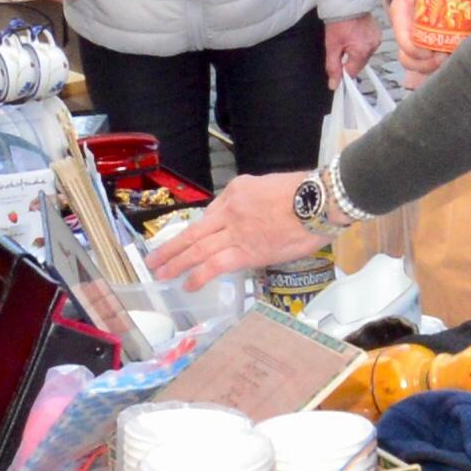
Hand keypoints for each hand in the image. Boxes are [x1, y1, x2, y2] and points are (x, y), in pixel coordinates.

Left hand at [154, 171, 324, 287]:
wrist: (318, 200)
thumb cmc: (304, 192)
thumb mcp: (270, 185)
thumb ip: (253, 200)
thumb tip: (247, 220)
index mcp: (235, 192)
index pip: (209, 214)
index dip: (193, 232)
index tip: (184, 243)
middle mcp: (229, 211)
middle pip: (193, 232)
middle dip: (170, 247)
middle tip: (152, 259)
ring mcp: (235, 232)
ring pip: (197, 249)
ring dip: (175, 263)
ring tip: (160, 273)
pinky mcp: (246, 252)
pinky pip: (215, 265)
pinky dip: (198, 276)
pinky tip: (187, 285)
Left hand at [325, 13, 381, 83]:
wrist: (346, 2)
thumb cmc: (338, 22)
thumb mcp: (332, 46)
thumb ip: (333, 67)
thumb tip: (334, 85)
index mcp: (362, 51)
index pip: (353, 72)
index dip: (342, 71)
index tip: (336, 65)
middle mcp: (373, 47)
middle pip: (359, 64)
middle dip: (349, 59)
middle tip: (340, 47)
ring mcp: (377, 39)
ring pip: (364, 55)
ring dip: (356, 52)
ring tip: (348, 39)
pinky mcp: (378, 33)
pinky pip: (369, 46)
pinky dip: (361, 44)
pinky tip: (355, 36)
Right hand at [395, 0, 451, 74]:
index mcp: (400, 18)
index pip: (404, 42)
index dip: (418, 51)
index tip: (435, 50)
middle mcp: (405, 33)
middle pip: (409, 59)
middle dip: (426, 64)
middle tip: (445, 57)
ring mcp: (415, 41)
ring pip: (418, 66)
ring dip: (433, 67)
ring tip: (450, 59)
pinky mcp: (425, 46)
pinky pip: (428, 65)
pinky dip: (439, 67)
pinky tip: (453, 60)